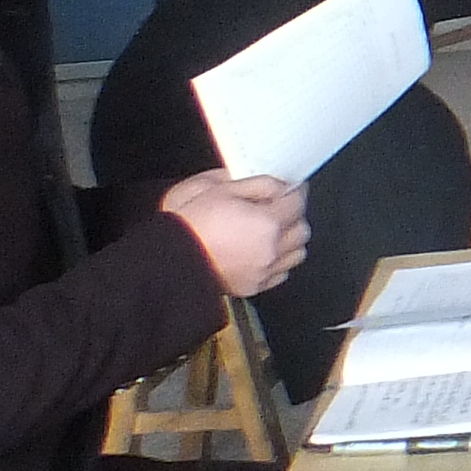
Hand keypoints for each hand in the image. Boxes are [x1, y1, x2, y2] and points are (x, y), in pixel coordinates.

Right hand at [162, 170, 308, 296]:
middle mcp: (271, 249)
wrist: (168, 260)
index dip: (295, 190)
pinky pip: (282, 272)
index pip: (297, 202)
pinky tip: (265, 251)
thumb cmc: (189, 225)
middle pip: (301, 229)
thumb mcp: (219, 189)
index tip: (291, 186)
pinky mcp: (254, 286)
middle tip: (280, 206)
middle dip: (294, 215)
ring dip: (290, 240)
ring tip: (273, 231)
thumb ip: (256, 184)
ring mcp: (264, 270)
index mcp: (266, 223)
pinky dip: (280, 261)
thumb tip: (278, 185)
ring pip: (297, 252)